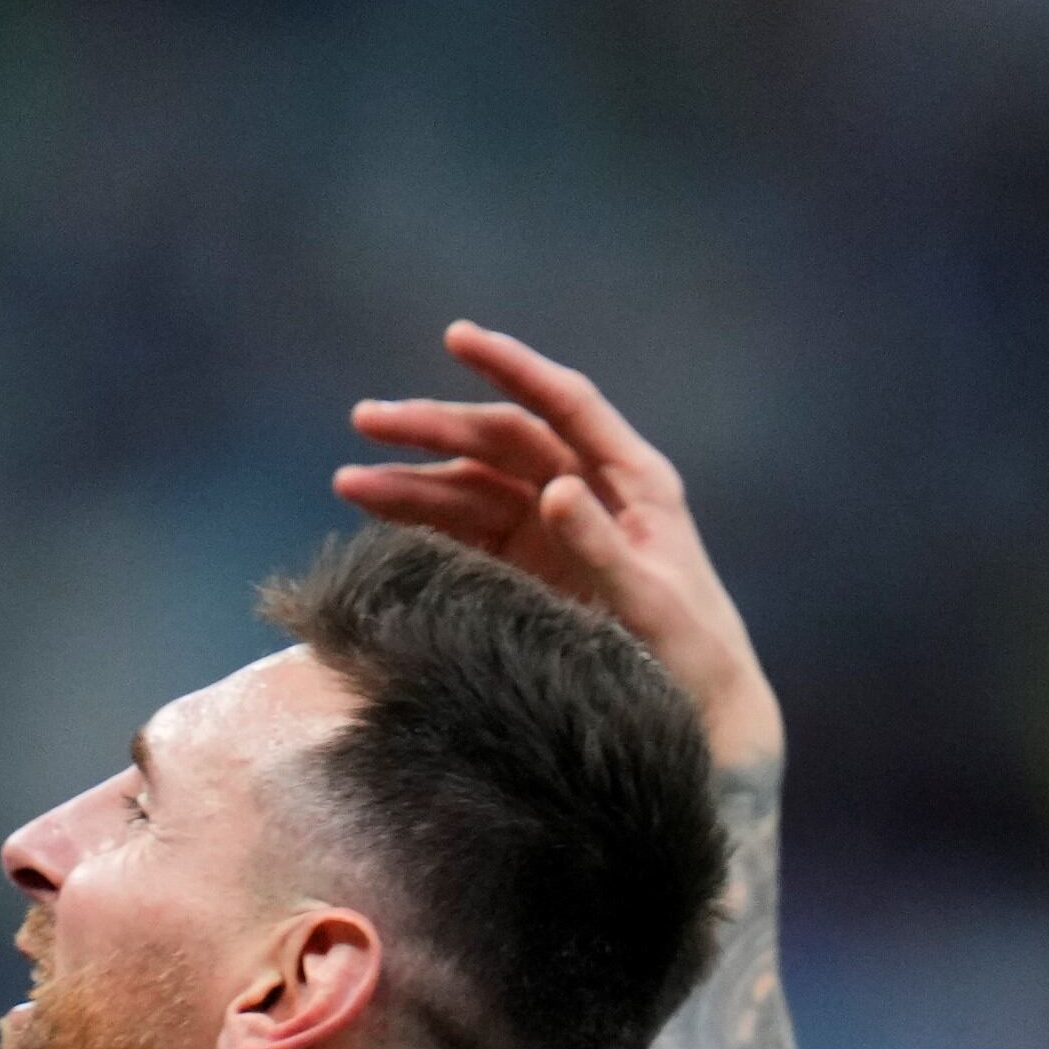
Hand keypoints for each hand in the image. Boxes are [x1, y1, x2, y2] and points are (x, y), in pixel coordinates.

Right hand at [337, 320, 779, 774]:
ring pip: (472, 487)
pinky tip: (377, 522)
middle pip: (500, 442)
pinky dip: (422, 526)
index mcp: (632, 479)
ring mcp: (552, 530)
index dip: (511, 366)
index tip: (457, 338)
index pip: (563, 404)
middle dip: (432, 428)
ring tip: (348, 484)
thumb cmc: (689, 652)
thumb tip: (554, 488)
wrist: (699, 711)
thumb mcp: (650, 600)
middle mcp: (588, 491)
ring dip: (412, 483)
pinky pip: (466, 534)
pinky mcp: (525, 569)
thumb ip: (601, 544)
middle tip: (366, 422)